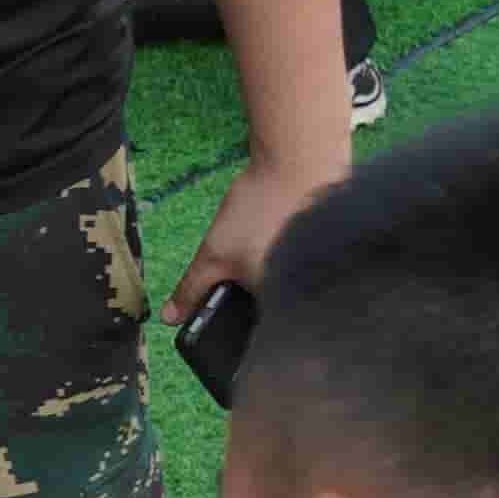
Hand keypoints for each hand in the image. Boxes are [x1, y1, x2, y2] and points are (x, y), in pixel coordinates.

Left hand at [169, 143, 334, 324]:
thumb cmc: (261, 209)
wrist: (300, 160)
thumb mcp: (214, 254)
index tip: (223, 320)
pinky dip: (284, 261)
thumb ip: (192, 289)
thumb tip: (171, 317)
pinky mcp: (327, 254)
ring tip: (259, 249)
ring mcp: (323, 274)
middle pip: (276, 314)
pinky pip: (301, 269)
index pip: (262, 337)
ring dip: (268, 281)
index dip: (238, 336)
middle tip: (238, 275)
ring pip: (287, 290)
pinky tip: (276, 237)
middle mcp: (313, 296)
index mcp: (289, 305)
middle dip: (250, 304)